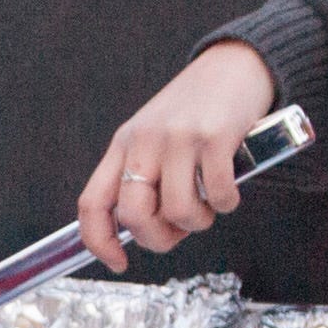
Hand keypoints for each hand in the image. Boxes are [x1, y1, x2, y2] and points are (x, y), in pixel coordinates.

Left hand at [74, 41, 280, 271]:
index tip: (118, 262)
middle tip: (180, 230)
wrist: (235, 64)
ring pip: (178, 211)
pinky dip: (227, 204)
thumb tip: (146, 230)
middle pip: (134, 215)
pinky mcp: (215, 136)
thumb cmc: (197, 109)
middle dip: (158, 239)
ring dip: (198, 222)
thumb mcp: (155, 136)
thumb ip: (144, 175)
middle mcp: (145, 141)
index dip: (99, 242)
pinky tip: (229, 191)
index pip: (92, 203)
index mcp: (124, 145)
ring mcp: (178, 138)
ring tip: (209, 206)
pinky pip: (218, 195)